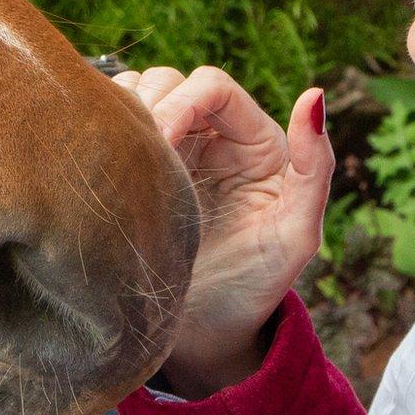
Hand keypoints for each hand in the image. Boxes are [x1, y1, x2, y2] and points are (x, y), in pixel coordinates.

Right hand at [117, 66, 332, 397]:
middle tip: (132, 157)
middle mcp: (208, 136)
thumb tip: (313, 95)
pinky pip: (108, 128)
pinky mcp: (130, 169)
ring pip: (133, 94)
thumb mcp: (297, 233)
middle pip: (168, 80)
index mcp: (251, 140)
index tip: (161, 144)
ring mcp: (165, 150)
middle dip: (146, 106)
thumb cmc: (256, 286)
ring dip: (119, 114)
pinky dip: (98, 131)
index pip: (212, 86)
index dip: (182, 101)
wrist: (204, 335)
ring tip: (116, 160)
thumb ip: (316, 166)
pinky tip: (99, 164)